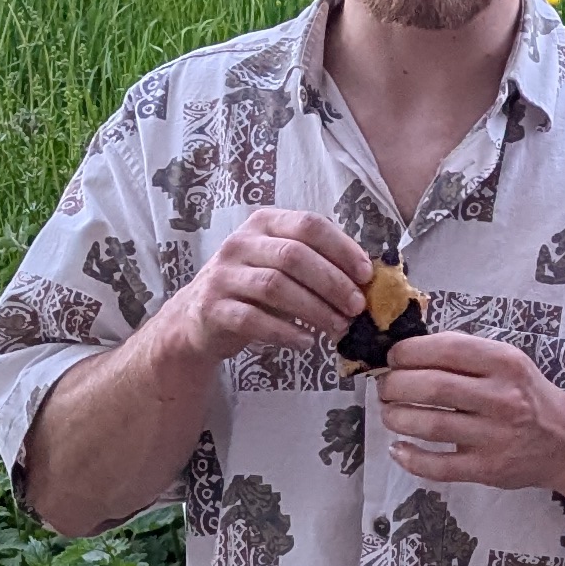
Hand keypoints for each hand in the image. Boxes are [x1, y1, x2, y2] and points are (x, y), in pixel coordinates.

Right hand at [173, 212, 373, 364]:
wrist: (197, 318)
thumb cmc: (252, 289)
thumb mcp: (281, 265)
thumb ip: (316, 264)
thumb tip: (367, 280)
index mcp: (264, 223)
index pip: (309, 224)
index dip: (342, 248)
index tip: (366, 275)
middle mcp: (240, 243)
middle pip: (294, 256)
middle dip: (332, 283)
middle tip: (357, 308)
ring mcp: (223, 274)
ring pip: (275, 286)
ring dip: (314, 310)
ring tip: (338, 328)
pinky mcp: (213, 308)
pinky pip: (253, 319)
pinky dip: (285, 332)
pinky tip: (306, 342)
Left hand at [376, 331, 564, 488]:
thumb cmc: (525, 395)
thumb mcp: (506, 362)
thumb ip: (464, 353)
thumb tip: (408, 351)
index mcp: (505, 363)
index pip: (447, 349)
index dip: (409, 352)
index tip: (393, 357)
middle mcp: (502, 398)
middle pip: (432, 387)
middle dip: (395, 385)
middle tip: (385, 387)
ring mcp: (495, 436)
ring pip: (430, 425)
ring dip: (397, 417)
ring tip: (389, 413)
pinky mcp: (488, 468)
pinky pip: (439, 467)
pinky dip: (410, 458)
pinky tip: (398, 449)